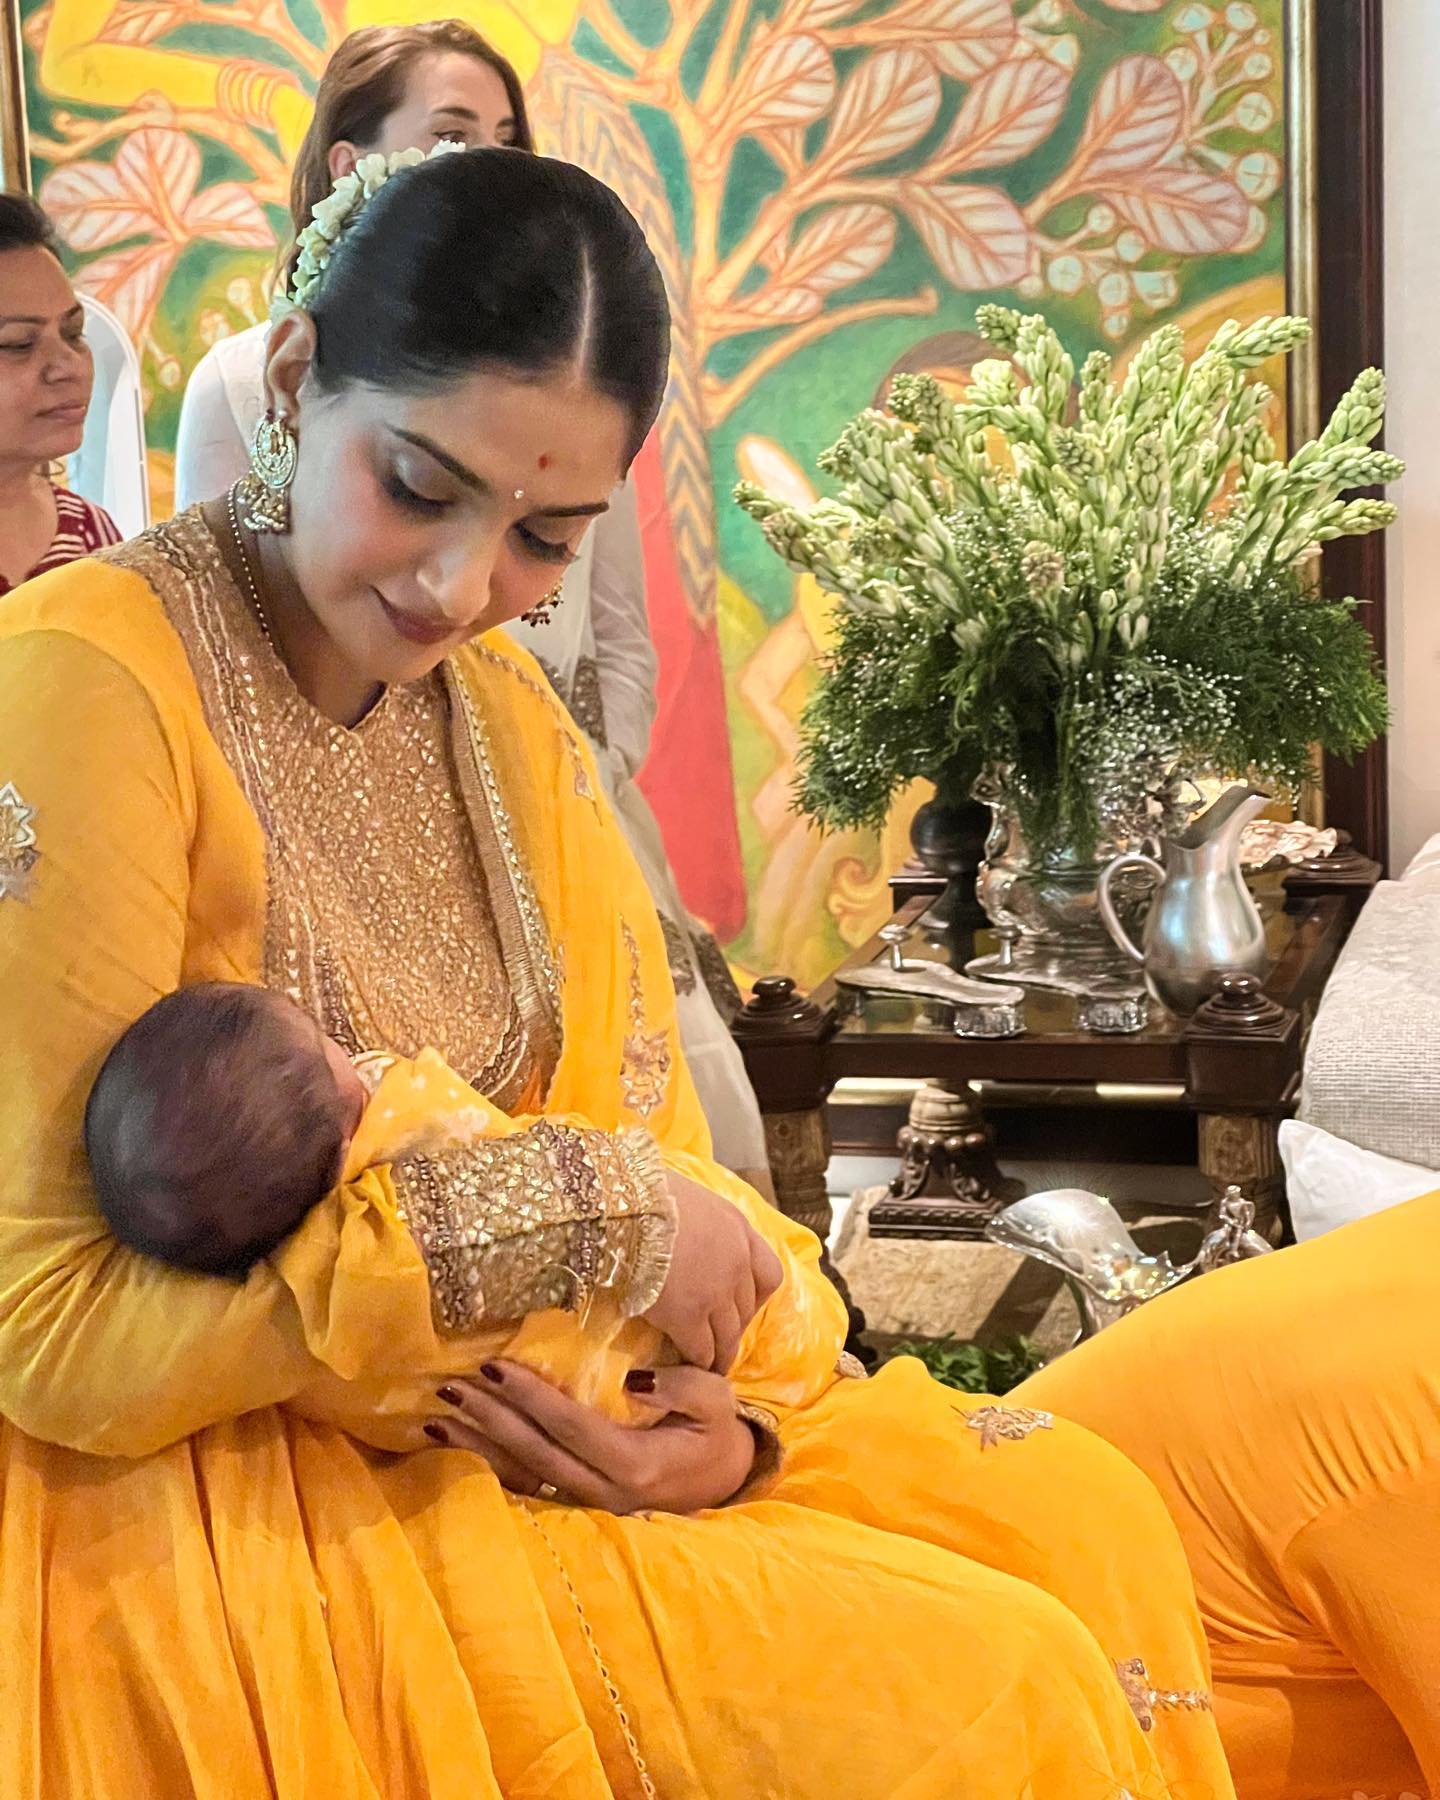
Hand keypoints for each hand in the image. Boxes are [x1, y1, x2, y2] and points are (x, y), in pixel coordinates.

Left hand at [424, 1361, 757, 1513]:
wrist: (725, 1481)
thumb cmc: (718, 1432)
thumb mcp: (717, 1403)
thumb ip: (684, 1387)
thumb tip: (634, 1379)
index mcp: (635, 1464)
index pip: (570, 1426)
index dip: (530, 1398)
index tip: (495, 1367)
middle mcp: (604, 1491)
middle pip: (534, 1453)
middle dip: (490, 1419)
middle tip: (451, 1386)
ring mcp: (588, 1503)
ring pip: (522, 1475)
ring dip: (478, 1446)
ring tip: (437, 1418)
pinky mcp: (578, 1502)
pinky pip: (525, 1485)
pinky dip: (488, 1464)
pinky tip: (456, 1446)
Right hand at [643, 1173, 782, 1372]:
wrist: (620, 1205)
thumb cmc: (640, 1192)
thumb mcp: (682, 1197)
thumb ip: (693, 1221)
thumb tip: (677, 1230)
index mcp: (737, 1228)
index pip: (767, 1273)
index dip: (755, 1295)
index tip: (739, 1306)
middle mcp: (736, 1262)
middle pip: (747, 1308)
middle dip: (734, 1326)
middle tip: (719, 1339)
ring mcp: (716, 1292)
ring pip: (728, 1335)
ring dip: (720, 1353)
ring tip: (710, 1366)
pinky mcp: (688, 1316)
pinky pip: (701, 1349)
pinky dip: (697, 1361)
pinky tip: (686, 1366)